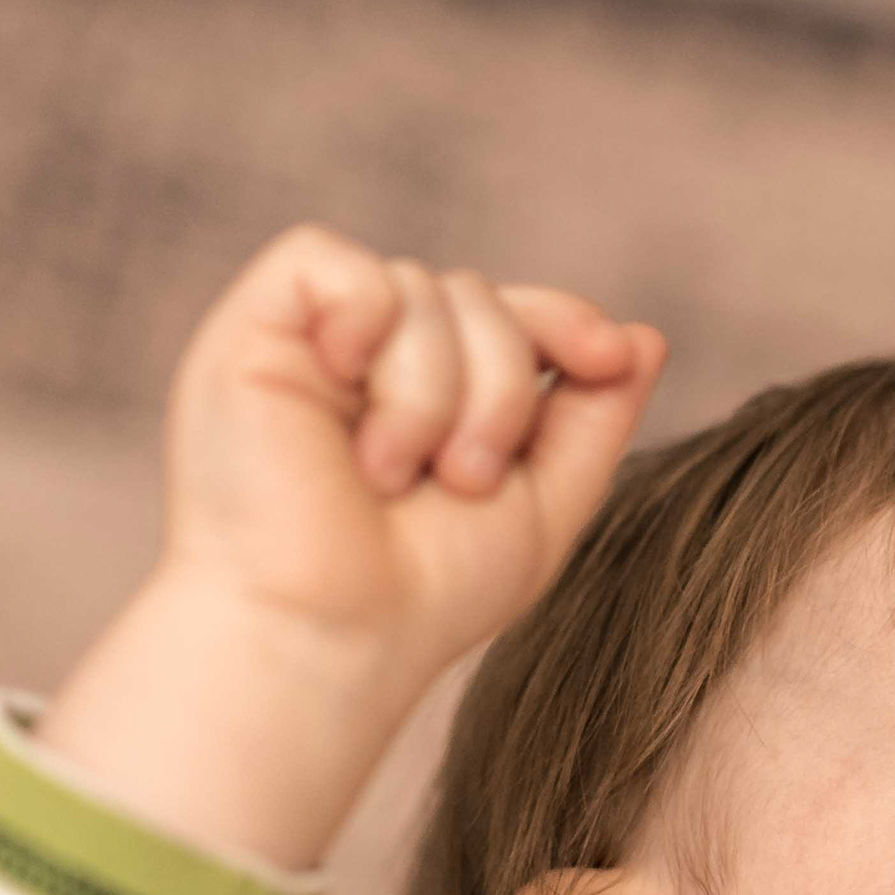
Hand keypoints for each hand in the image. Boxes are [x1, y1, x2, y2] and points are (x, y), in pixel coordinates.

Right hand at [40, 227, 666, 868]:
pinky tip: (346, 382)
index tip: (607, 357)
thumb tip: (645, 336)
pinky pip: (327, 259)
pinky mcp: (250, 330)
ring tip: (392, 476)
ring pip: (417, 285)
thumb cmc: (426, 592)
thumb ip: (594, 418)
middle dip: (499, 386)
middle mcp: (370, 361)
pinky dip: (362, 315)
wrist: (327, 635)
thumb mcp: (543, 503)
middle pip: (475, 293)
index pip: (511, 312)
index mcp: (433, 393)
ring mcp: (310, 345)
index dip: (566, 318)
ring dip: (431, 390)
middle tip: (463, 479)